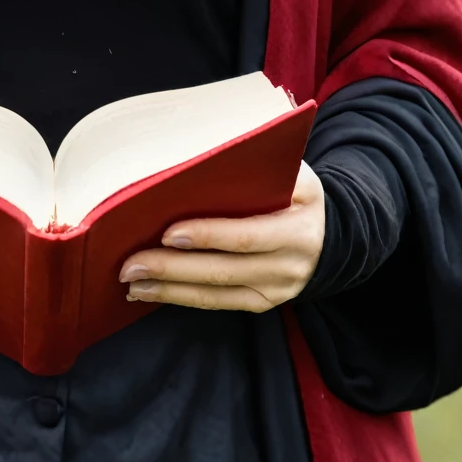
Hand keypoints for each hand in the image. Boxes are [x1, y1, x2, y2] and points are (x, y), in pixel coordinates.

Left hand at [118, 161, 325, 313]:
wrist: (330, 235)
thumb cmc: (298, 194)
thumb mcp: (294, 174)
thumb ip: (259, 166)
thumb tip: (205, 157)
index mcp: (297, 229)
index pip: (247, 235)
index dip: (208, 236)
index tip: (168, 231)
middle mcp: (289, 266)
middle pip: (224, 270)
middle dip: (173, 268)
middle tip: (132, 263)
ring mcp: (275, 291)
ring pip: (216, 294)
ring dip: (169, 289)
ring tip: (131, 281)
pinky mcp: (261, 304)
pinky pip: (217, 304)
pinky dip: (180, 298)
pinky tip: (149, 292)